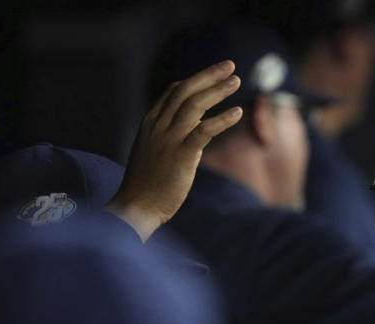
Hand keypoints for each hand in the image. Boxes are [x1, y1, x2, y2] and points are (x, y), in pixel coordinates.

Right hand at [106, 60, 243, 240]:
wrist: (137, 206)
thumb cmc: (145, 184)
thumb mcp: (151, 152)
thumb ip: (165, 136)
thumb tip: (186, 131)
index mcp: (150, 123)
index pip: (173, 91)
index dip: (195, 80)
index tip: (213, 74)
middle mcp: (158, 125)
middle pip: (186, 91)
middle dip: (209, 75)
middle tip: (229, 65)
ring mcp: (169, 139)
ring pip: (195, 105)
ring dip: (217, 90)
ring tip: (236, 81)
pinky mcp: (182, 155)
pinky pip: (204, 130)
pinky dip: (222, 119)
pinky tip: (237, 112)